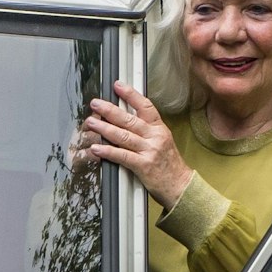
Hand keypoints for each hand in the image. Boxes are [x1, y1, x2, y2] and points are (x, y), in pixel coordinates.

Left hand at [79, 81, 193, 206]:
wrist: (180, 186)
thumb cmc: (168, 164)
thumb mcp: (161, 141)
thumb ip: (146, 129)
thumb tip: (123, 117)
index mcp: (159, 128)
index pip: (145, 106)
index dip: (130, 95)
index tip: (117, 86)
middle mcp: (155, 137)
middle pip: (129, 120)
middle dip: (110, 110)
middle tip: (95, 104)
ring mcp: (149, 151)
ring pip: (124, 136)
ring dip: (104, 129)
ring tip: (91, 123)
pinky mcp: (144, 166)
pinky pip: (122, 156)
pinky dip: (108, 151)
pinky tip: (97, 148)